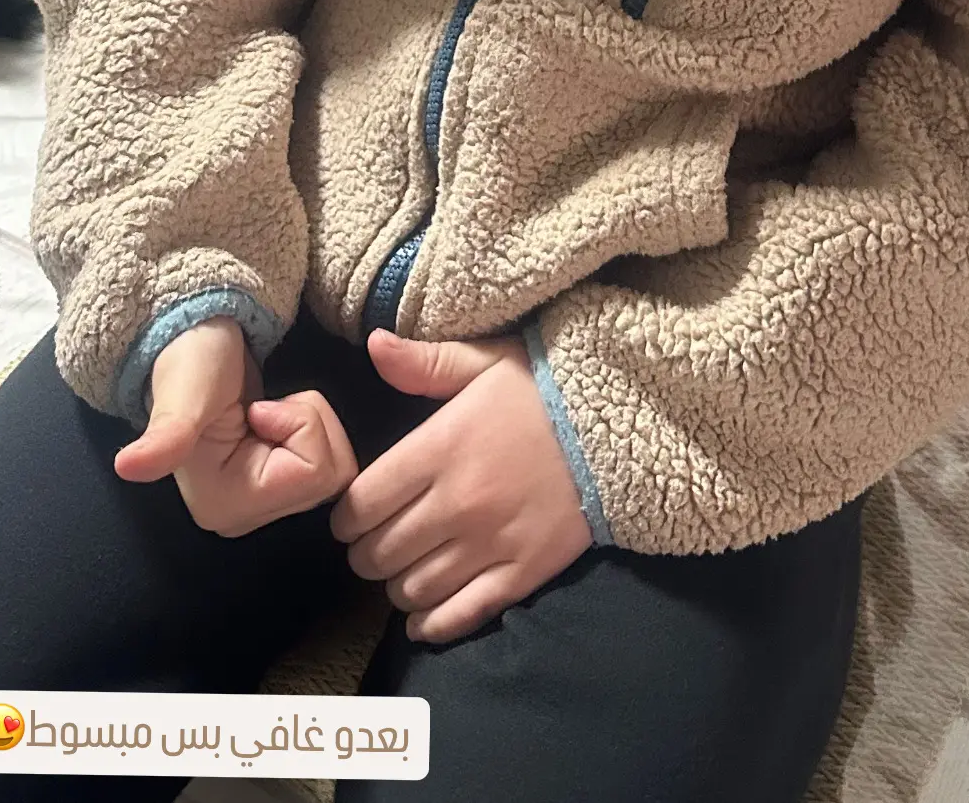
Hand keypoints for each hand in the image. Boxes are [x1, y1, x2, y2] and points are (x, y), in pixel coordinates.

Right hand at [113, 316, 357, 535]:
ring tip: (268, 411)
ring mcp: (260, 507)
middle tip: (266, 407)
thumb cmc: (191, 361)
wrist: (198, 341)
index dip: (299, 427)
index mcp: (220, 507)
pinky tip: (276, 422)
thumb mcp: (183, 394)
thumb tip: (127, 467)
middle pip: (329, 479)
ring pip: (334, 471)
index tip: (258, 408)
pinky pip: (330, 465)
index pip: (311, 475)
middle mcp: (242, 518)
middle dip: (310, 426)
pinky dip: (313, 432)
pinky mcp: (275, 490)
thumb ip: (168, 434)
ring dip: (312, 425)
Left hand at [329, 329, 592, 644]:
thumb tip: (373, 344)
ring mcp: (491, 542)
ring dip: (396, 586)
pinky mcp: (524, 571)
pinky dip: (433, 624)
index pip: (364, 502)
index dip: (346, 516)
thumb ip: (424, 362)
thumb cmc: (544, 389)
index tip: (350, 516)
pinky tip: (422, 619)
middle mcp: (458, 501)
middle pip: (382, 551)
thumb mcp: (484, 362)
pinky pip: (463, 613)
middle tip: (371, 546)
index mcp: (441, 447)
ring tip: (400, 574)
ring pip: (415, 587)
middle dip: (365, 553)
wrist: (622, 424)